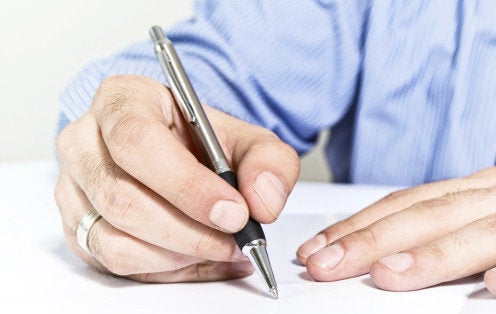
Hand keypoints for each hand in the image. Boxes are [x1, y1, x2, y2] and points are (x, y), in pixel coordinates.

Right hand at [55, 75, 298, 281]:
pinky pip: (114, 262)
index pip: (138, 142)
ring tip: (223, 248)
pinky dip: (167, 269)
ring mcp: (74, 188)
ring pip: (114, 239)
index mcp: (123, 101)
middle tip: (236, 239)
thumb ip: (268, 161)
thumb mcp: (247, 138)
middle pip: (122, 199)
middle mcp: (85, 142)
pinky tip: (203, 259)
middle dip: (190, 231)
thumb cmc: (203, 141)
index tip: (234, 212)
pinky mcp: (78, 228)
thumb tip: (262, 202)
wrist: (179, 150)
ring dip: (179, 255)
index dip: (187, 185)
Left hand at [297, 158, 495, 297]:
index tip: (318, 250)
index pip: (411, 204)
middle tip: (330, 264)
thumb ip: (454, 222)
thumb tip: (389, 248)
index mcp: (484, 188)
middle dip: (377, 240)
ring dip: (438, 253)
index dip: (361, 226)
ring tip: (393, 274)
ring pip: (492, 232)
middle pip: (436, 216)